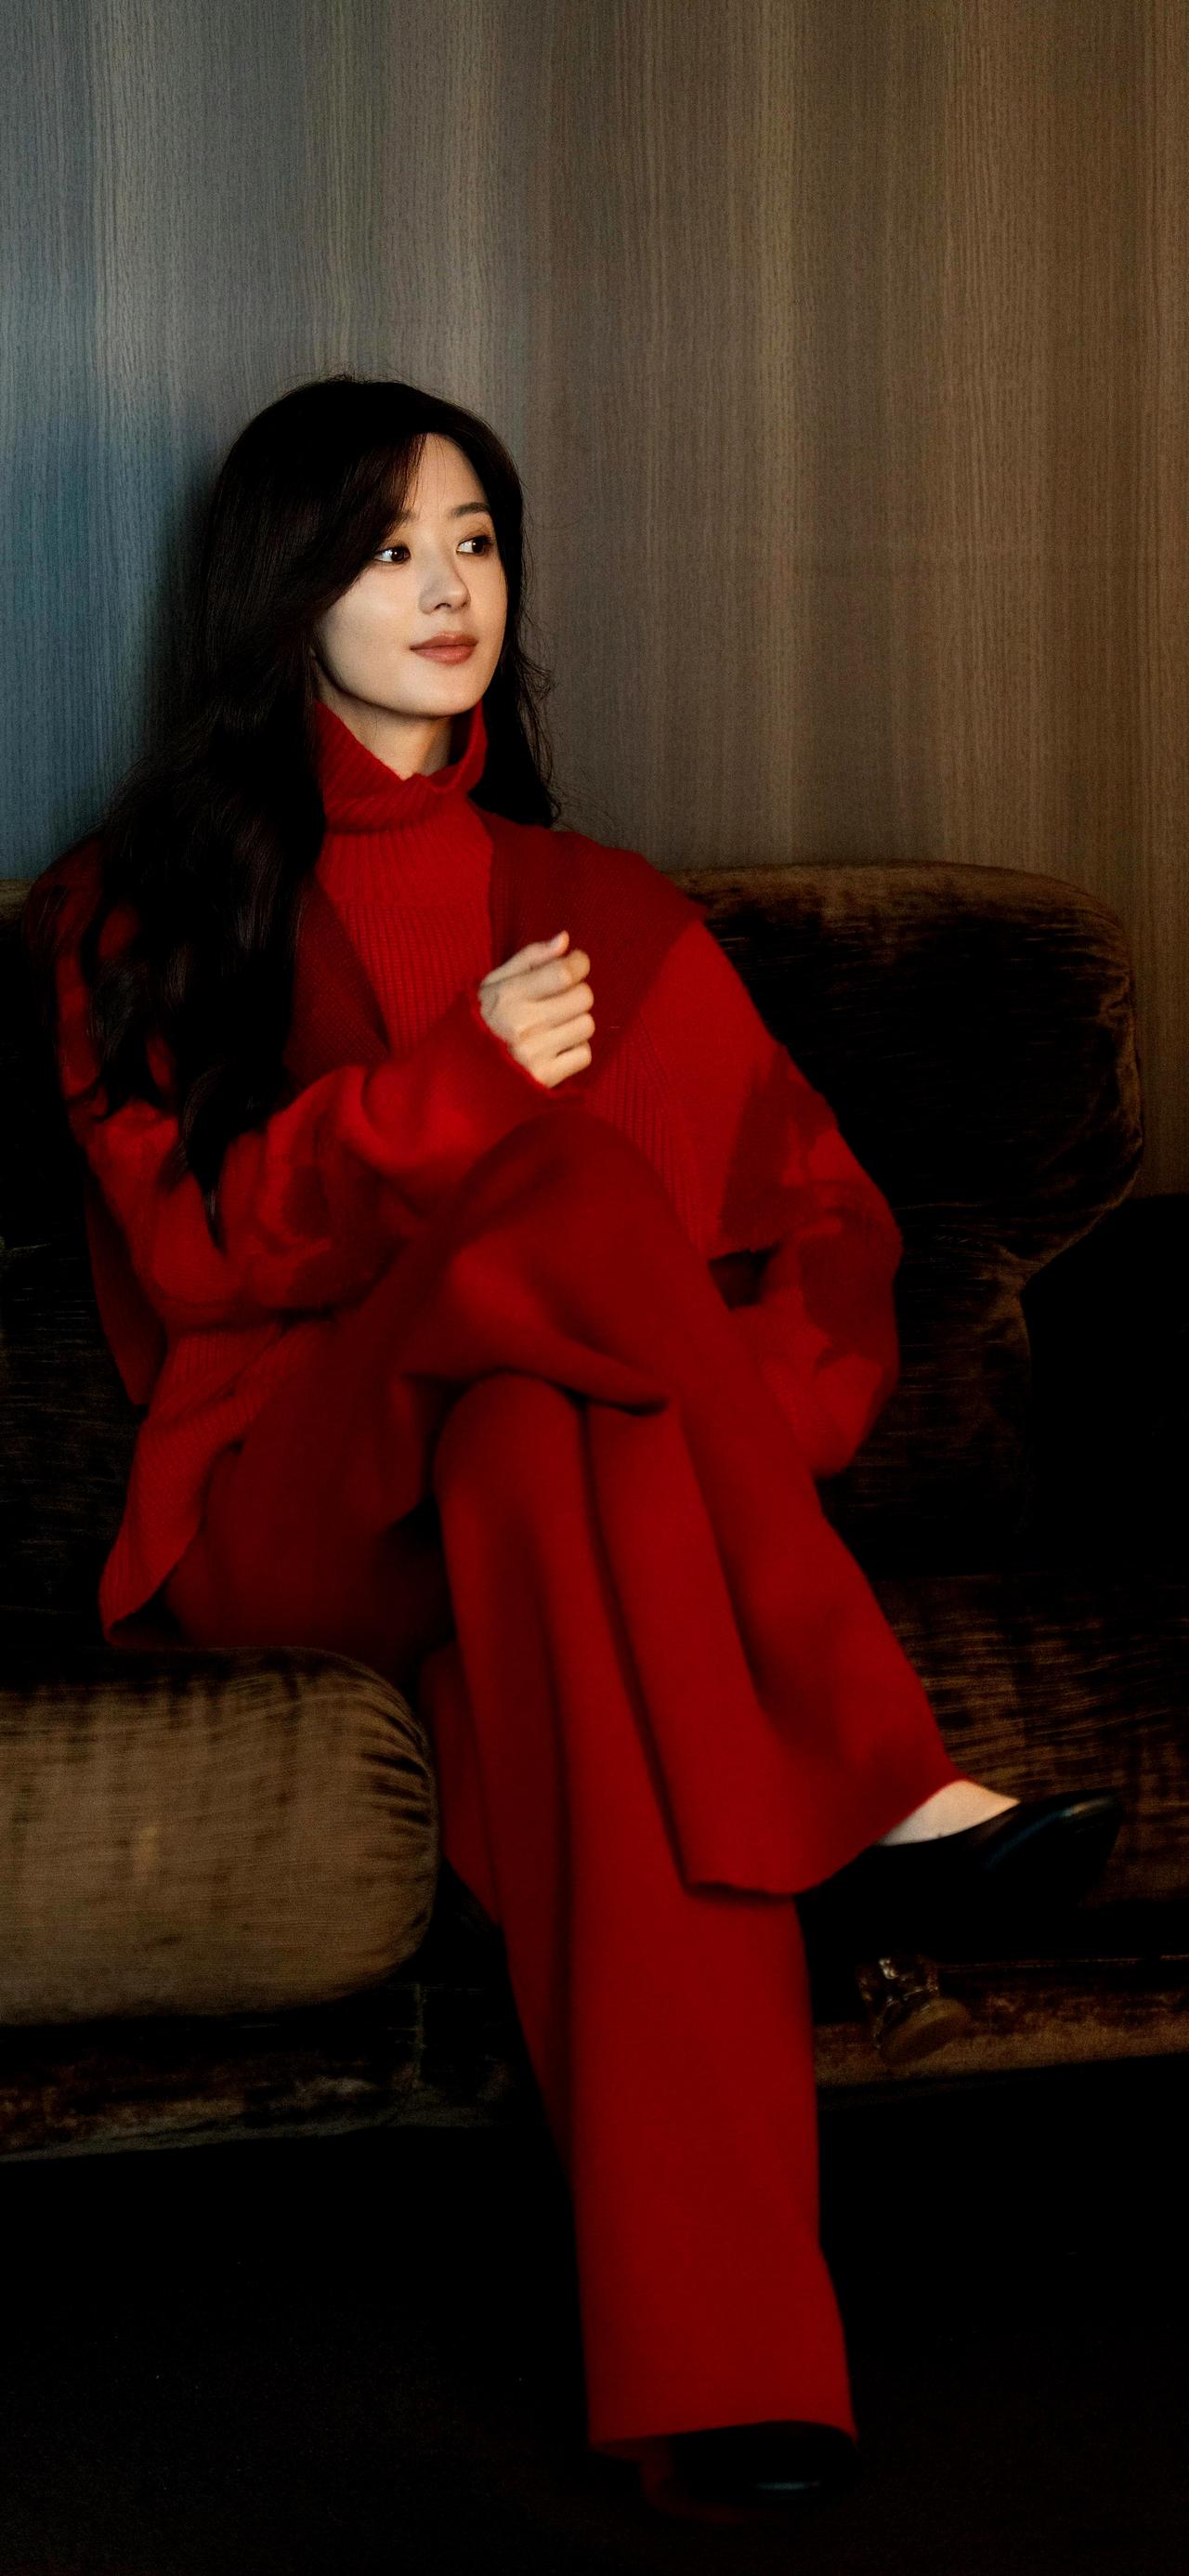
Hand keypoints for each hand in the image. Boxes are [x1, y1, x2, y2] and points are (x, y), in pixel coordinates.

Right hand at [477, 931, 594, 1088]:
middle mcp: (523, 1025)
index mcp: (508, 996)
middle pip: (582, 997)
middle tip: (558, 1000)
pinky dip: (574, 1050)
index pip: (564, 973)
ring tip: (553, 1026)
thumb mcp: (494, 982)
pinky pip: (584, 1055)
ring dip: (575, 1023)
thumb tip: (564, 940)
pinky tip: (554, 1048)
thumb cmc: (480, 1020)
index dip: (579, 964)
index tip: (576, 964)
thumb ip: (530, 958)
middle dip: (575, 994)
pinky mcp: (544, 1079)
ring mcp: (534, 1054)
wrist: (457, 1073)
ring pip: (586, 1025)